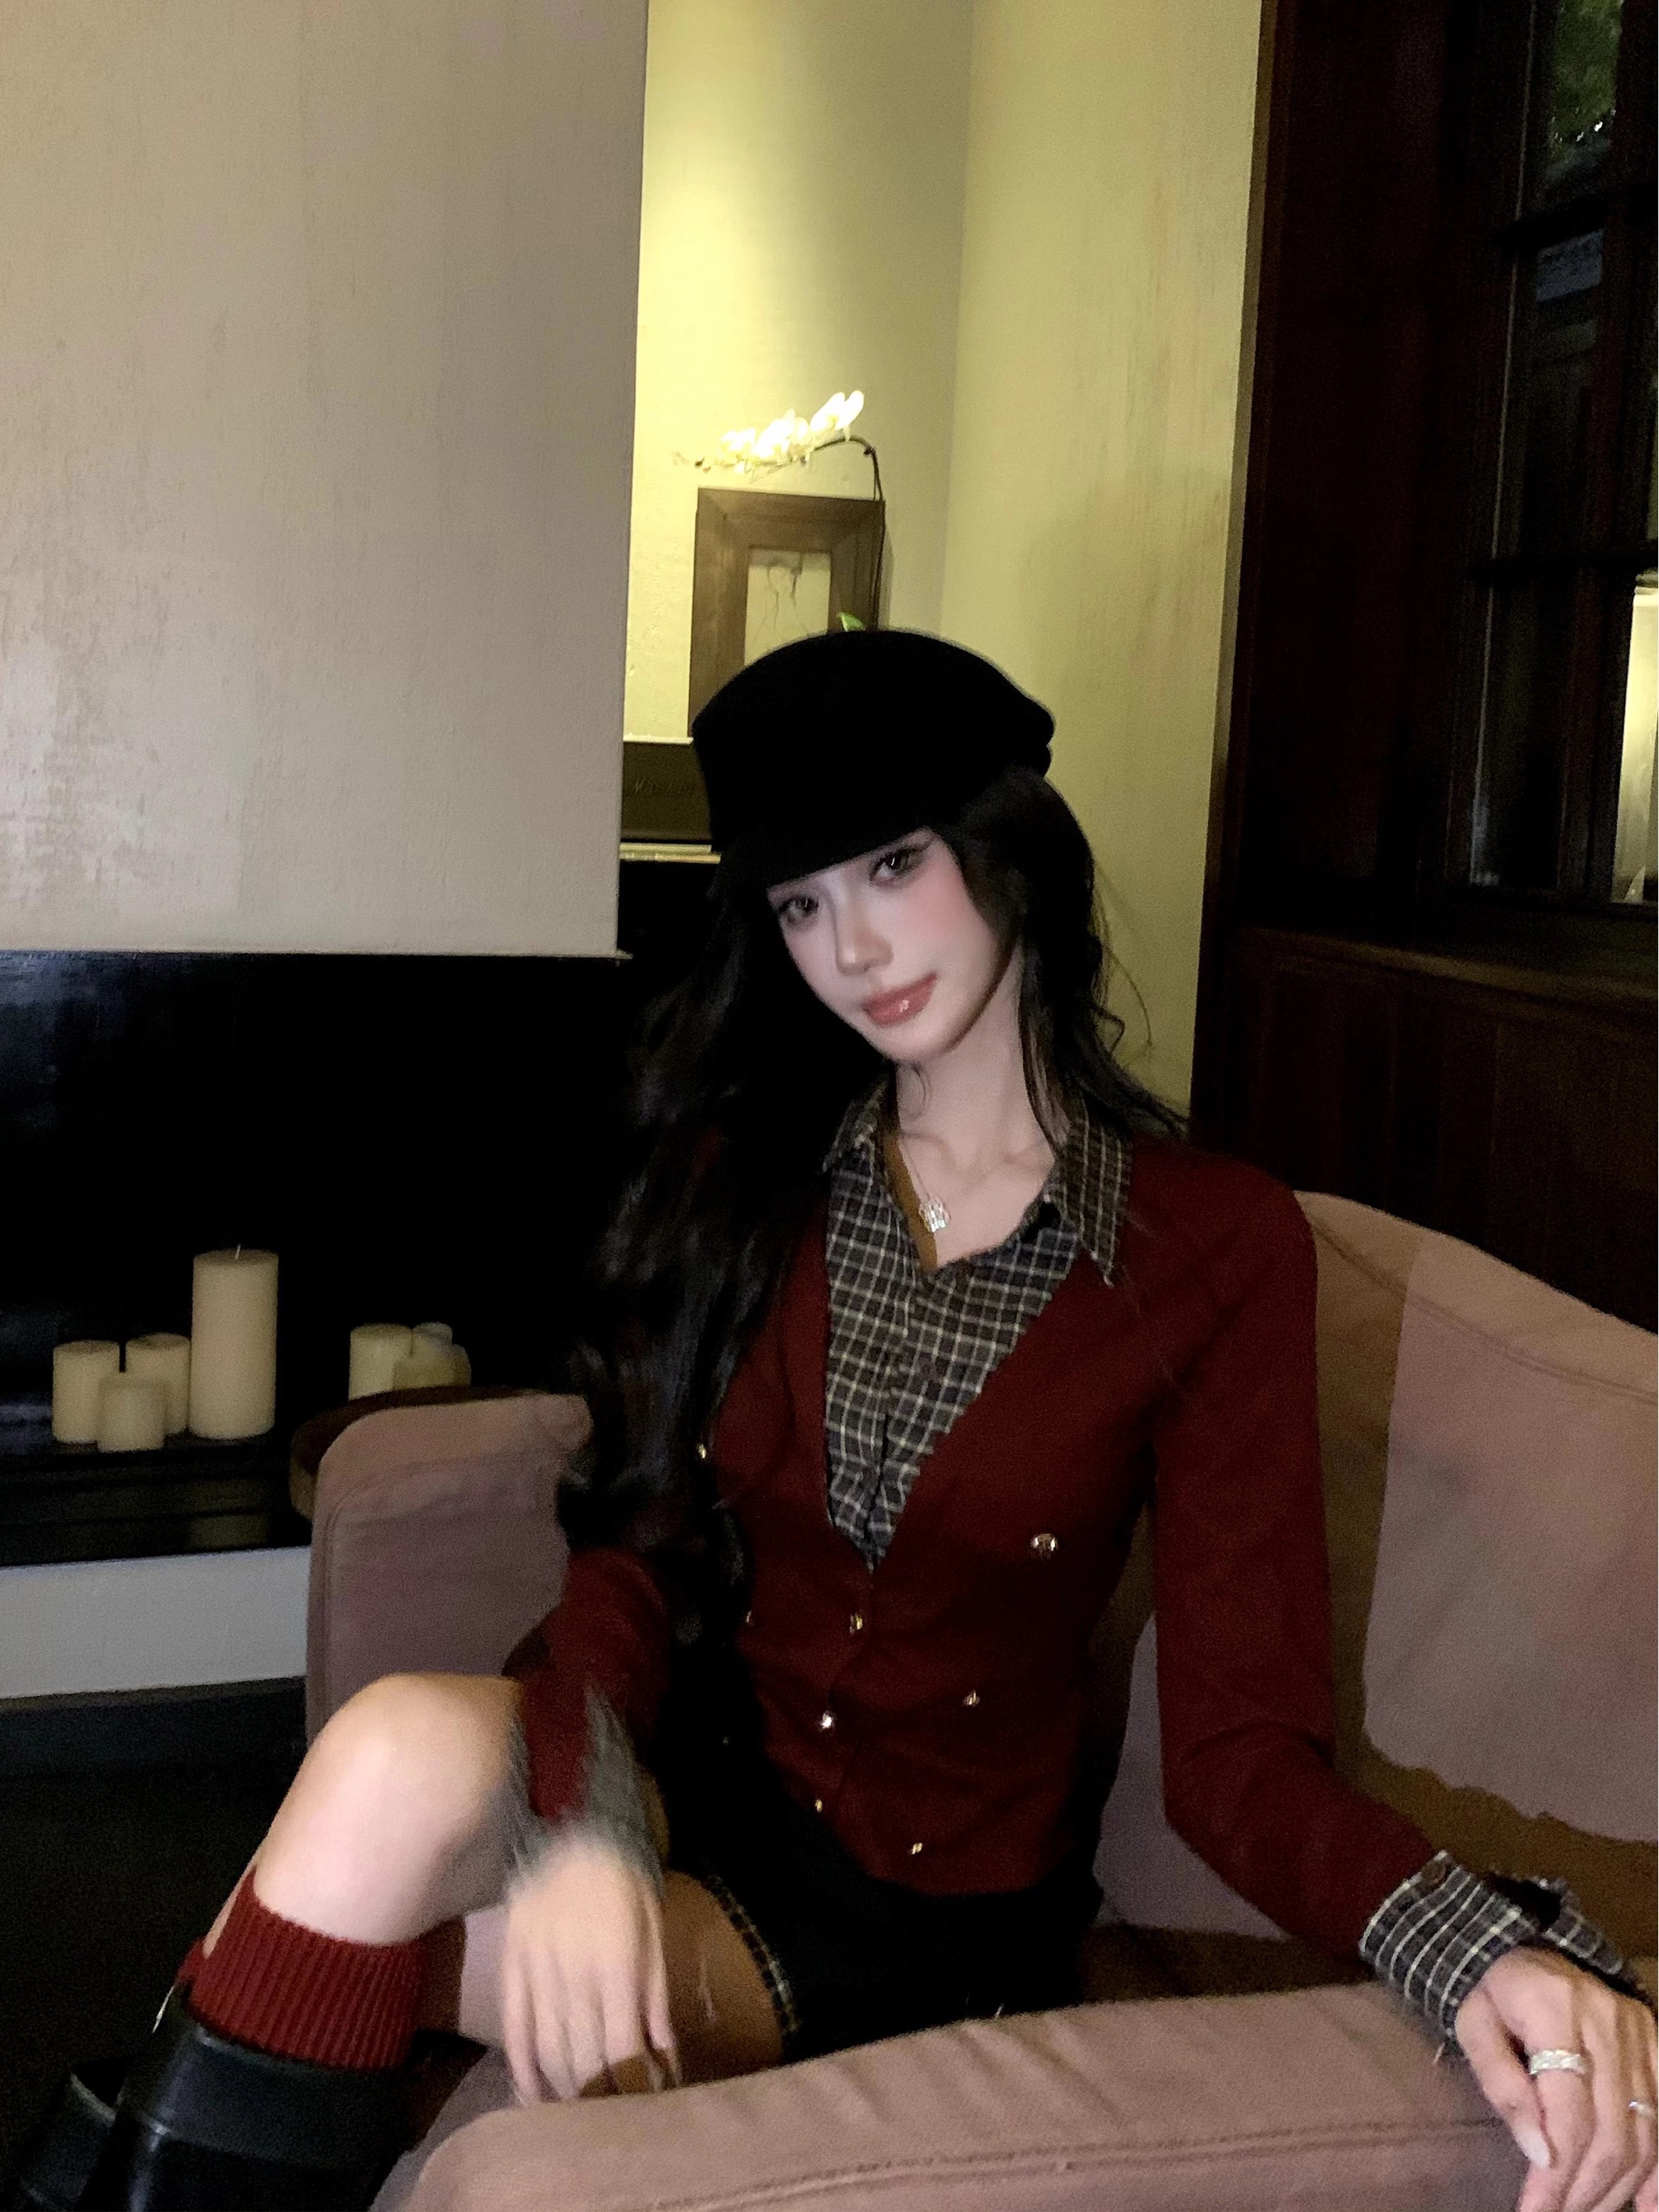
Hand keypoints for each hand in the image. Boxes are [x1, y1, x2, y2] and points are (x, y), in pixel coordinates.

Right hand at [499, 1830, 676, 2102]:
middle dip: (601, 2097)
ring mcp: (536, 1972)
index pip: (622, 2048)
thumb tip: (665, 2056)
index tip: (646, 2110)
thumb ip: (655, 1998)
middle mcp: (572, 1975)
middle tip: (614, 2121)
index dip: (634, 2087)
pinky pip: (513, 2029)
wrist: (573, 1830)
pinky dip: (521, 2068)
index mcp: (615, 1966)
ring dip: (565, 2089)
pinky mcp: (511, 1967)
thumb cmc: (626, 1881)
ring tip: (581, 2115)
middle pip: (583, 2058)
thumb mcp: (654, 1932)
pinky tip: (534, 2096)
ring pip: (547, 2050)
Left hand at [1456, 1947, 1656, 2211]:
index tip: (1535, 2211)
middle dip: (1583, 2188)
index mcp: (1554, 2007)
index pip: (1567, 2110)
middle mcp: (1607, 2019)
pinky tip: (1647, 2206)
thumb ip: (1503, 2086)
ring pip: (1642, 2131)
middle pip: (1610, 2130)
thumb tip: (1538, 2154)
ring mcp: (1639, 2031)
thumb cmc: (1493, 1992)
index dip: (1556, 2171)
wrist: (1525, 1945)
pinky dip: (1658, 2168)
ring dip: (1616, 2187)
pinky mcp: (1655, 2042)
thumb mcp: (1474, 2027)